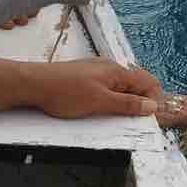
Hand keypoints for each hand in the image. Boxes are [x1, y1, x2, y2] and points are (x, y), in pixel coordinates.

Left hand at [24, 58, 162, 118]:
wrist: (34, 83)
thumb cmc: (66, 92)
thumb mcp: (100, 102)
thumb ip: (127, 104)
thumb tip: (151, 106)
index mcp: (118, 72)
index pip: (149, 83)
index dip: (151, 101)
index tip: (144, 118)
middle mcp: (110, 68)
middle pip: (136, 84)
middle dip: (137, 102)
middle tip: (127, 119)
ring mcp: (97, 71)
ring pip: (120, 86)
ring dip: (121, 102)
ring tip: (109, 115)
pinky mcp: (85, 76)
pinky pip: (106, 87)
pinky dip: (107, 98)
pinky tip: (95, 107)